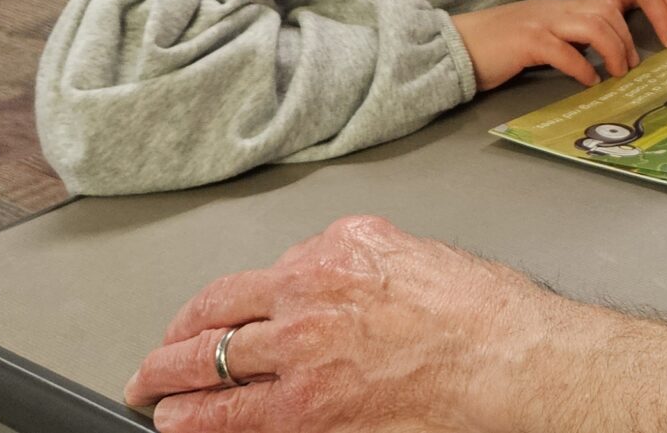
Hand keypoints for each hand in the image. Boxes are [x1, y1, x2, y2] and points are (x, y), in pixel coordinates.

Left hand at [125, 215, 666, 432]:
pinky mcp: (308, 409)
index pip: (250, 279)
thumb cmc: (486, 313)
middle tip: (155, 361)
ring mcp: (302, 355)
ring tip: (153, 395)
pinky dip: (198, 423)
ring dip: (171, 384)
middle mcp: (308, 295)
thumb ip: (359, 260)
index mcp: (335, 251)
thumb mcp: (414, 253)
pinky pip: (233, 418)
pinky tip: (183, 426)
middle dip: (174, 344)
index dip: (213, 307)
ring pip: (208, 368)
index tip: (205, 319)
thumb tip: (329, 274)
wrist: (512, 357)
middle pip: (213, 319)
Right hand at [451, 0, 634, 92]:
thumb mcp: (533, 36)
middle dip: (624, 39)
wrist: (454, 45)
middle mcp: (551, 10)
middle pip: (603, 13)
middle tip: (629, 66)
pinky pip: (566, 52)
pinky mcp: (527, 42)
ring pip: (592, 27)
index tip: (630, 52)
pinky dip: (583, 68)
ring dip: (612, 51)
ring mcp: (539, 23)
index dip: (622, 27)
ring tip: (616, 73)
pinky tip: (589, 81)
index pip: (600, 6)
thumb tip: (588, 53)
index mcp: (554, 9)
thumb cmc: (492, 47)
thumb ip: (560, 39)